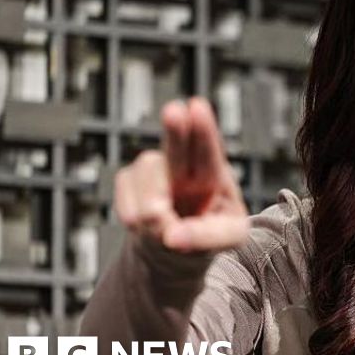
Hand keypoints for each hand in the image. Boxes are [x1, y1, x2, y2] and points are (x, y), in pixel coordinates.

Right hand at [113, 96, 248, 253]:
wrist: (174, 248)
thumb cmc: (207, 235)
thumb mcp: (228, 238)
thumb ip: (209, 237)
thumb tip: (173, 236)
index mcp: (213, 174)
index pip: (209, 150)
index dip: (203, 129)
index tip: (197, 107)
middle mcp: (183, 167)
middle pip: (177, 144)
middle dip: (176, 129)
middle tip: (175, 111)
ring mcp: (154, 172)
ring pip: (147, 175)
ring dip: (153, 206)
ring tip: (165, 226)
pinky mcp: (129, 182)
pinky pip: (125, 195)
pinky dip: (136, 217)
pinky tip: (148, 225)